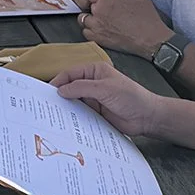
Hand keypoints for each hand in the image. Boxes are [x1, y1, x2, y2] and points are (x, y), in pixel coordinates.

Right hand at [49, 62, 170, 138]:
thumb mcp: (104, 89)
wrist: (146, 117)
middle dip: (61, 95)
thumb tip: (61, 90)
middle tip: (47, 104)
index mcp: (95, 71)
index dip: (59, 81)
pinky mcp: (96, 113)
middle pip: (71, 87)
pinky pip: (81, 113)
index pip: (71, 74)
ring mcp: (94, 99)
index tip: (48, 92)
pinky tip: (67, 122)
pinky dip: (74, 117)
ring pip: (74, 101)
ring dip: (67, 107)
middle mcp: (92, 83)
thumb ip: (81, 88)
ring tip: (54, 115)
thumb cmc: (130, 97)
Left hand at [78, 0, 173, 59]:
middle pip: (90, 6)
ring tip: (102, 21)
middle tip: (108, 11)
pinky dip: (91, 31)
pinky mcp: (99, 39)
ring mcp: (97, 26)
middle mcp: (98, 10)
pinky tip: (101, 30)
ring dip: (91, 19)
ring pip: (84, 19)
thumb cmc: (147, 18)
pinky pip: (86, 33)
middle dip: (97, 7)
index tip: (107, 0)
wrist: (151, 40)